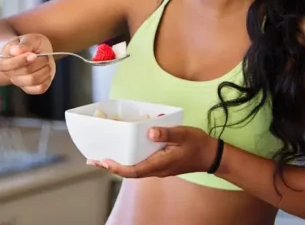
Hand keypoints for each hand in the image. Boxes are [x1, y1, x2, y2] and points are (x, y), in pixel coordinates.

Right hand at [0, 33, 55, 94]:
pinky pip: (40, 89)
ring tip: (46, 62)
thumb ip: (24, 44)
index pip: (12, 64)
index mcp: (4, 61)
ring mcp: (19, 83)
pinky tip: (46, 71)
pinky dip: (47, 79)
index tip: (34, 54)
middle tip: (44, 55)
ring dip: (44, 69)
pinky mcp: (30, 89)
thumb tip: (17, 51)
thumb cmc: (29, 45)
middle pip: (26, 71)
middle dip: (39, 61)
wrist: (34, 52)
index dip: (24, 59)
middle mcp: (9, 74)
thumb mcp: (29, 39)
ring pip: (33, 80)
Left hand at [88, 126, 217, 177]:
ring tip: (102, 158)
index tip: (104, 161)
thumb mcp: (183, 134)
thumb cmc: (197, 144)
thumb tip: (150, 132)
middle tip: (93, 160)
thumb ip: (167, 133)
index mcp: (160, 164)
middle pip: (129, 172)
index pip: (134, 170)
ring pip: (134, 170)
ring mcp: (158, 168)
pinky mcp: (160, 165)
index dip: (117, 167)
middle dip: (111, 167)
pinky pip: (140, 165)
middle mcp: (157, 170)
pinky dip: (128, 161)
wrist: (211, 156)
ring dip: (118, 165)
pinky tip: (123, 152)